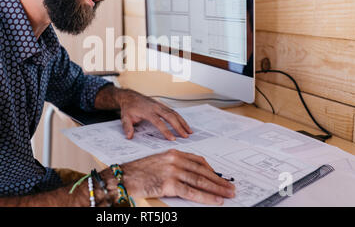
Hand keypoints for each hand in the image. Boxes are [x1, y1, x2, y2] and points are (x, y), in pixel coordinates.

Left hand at [118, 89, 192, 140]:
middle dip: (179, 127)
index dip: (166, 131)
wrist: (130, 97)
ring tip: (189, 132)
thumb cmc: (129, 108)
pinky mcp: (162, 105)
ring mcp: (160, 105)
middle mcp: (155, 107)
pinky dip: (180, 118)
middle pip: (170, 117)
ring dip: (182, 122)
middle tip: (185, 136)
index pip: (158, 122)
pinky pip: (173, 111)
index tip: (172, 138)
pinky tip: (184, 124)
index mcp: (147, 111)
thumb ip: (127, 127)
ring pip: (174, 113)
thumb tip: (129, 136)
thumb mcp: (125, 117)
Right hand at [121, 149, 235, 204]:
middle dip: (219, 180)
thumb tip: (190, 176)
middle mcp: (175, 160)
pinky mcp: (169, 184)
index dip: (211, 170)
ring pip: (200, 181)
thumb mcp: (158, 162)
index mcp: (173, 153)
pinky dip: (206, 197)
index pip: (198, 160)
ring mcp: (173, 171)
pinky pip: (192, 192)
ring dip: (217, 189)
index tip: (219, 176)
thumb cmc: (138, 172)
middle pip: (203, 171)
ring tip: (228, 194)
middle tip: (230, 187)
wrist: (124, 177)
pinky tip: (215, 201)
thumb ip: (174, 165)